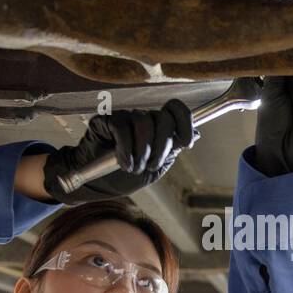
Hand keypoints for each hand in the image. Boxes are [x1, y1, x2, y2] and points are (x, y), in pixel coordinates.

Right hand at [42, 100, 194, 202]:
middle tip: (150, 166)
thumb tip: (196, 134)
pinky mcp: (106, 120)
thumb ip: (172, 150)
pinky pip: (122, 128)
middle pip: (163, 118)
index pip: (176, 109)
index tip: (186, 143)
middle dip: (161, 147)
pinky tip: (122, 163)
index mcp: (158, 127)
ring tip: (134, 168)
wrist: (96, 184)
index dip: (185, 122)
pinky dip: (125, 149)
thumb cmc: (124, 176)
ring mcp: (125, 117)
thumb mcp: (154, 168)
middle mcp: (143, 118)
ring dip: (142, 152)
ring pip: (144, 123)